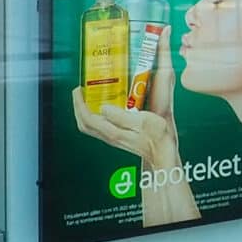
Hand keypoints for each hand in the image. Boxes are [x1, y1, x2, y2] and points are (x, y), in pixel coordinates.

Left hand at [71, 92, 200, 225]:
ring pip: (89, 125)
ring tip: (88, 96)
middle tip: (80, 91)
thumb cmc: (157, 138)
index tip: (79, 89)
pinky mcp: (118, 136)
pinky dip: (94, 114)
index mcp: (113, 132)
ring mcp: (112, 137)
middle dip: (78, 106)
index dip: (79, 103)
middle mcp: (109, 136)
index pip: (87, 118)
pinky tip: (103, 105)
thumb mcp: (143, 122)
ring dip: (85, 110)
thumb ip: (122, 116)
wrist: (164, 152)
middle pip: (84, 123)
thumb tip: (103, 108)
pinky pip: (98, 126)